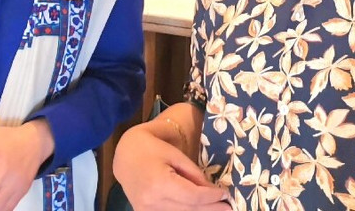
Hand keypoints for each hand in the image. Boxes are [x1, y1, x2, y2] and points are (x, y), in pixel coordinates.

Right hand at [113, 126, 229, 209]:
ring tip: (218, 210)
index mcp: (160, 183)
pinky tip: (200, 210)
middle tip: (229, 207)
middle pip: (188, 210)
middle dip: (211, 209)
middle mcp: (151, 202)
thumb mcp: (176, 156)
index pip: (193, 196)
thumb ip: (194, 175)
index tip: (226, 194)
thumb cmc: (153, 149)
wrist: (125, 156)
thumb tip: (213, 191)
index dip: (212, 197)